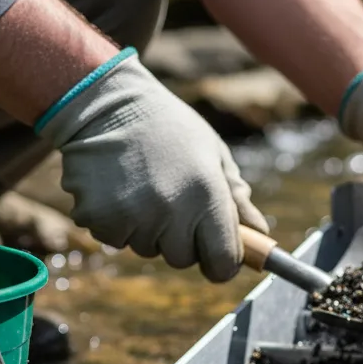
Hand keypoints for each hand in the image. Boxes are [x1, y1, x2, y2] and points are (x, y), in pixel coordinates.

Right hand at [39, 52, 266, 281]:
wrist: (103, 100)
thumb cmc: (166, 126)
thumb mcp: (212, 153)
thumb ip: (236, 198)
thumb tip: (261, 235)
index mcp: (206, 192)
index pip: (223, 261)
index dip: (222, 264)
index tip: (217, 256)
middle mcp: (172, 208)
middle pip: (183, 259)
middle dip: (179, 238)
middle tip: (169, 196)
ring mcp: (134, 215)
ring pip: (149, 249)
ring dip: (147, 228)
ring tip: (140, 184)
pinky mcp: (101, 218)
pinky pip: (117, 240)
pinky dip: (117, 222)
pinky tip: (116, 188)